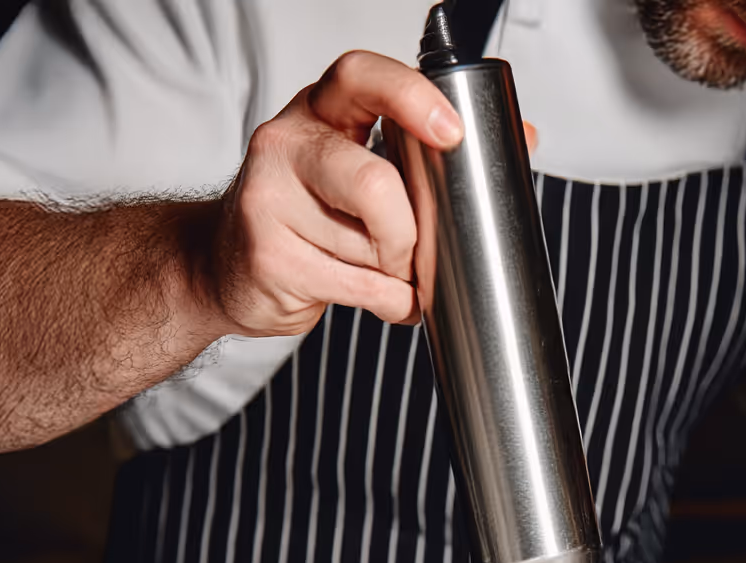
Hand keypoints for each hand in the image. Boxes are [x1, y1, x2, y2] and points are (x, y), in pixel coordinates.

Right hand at [206, 51, 462, 336]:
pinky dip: (386, 302)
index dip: (411, 98)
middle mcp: (286, 142)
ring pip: (369, 245)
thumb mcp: (357, 163)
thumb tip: (525, 139)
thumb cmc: (306, 212)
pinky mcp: (267, 254)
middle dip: (410, 233)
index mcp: (320, 110)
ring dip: (396, 274)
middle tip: (416, 254)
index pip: (360, 76)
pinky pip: (355, 285)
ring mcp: (268, 198)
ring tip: (389, 276)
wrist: (219, 264)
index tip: (451, 133)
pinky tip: (382, 299)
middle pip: (373, 182)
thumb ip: (426, 154)